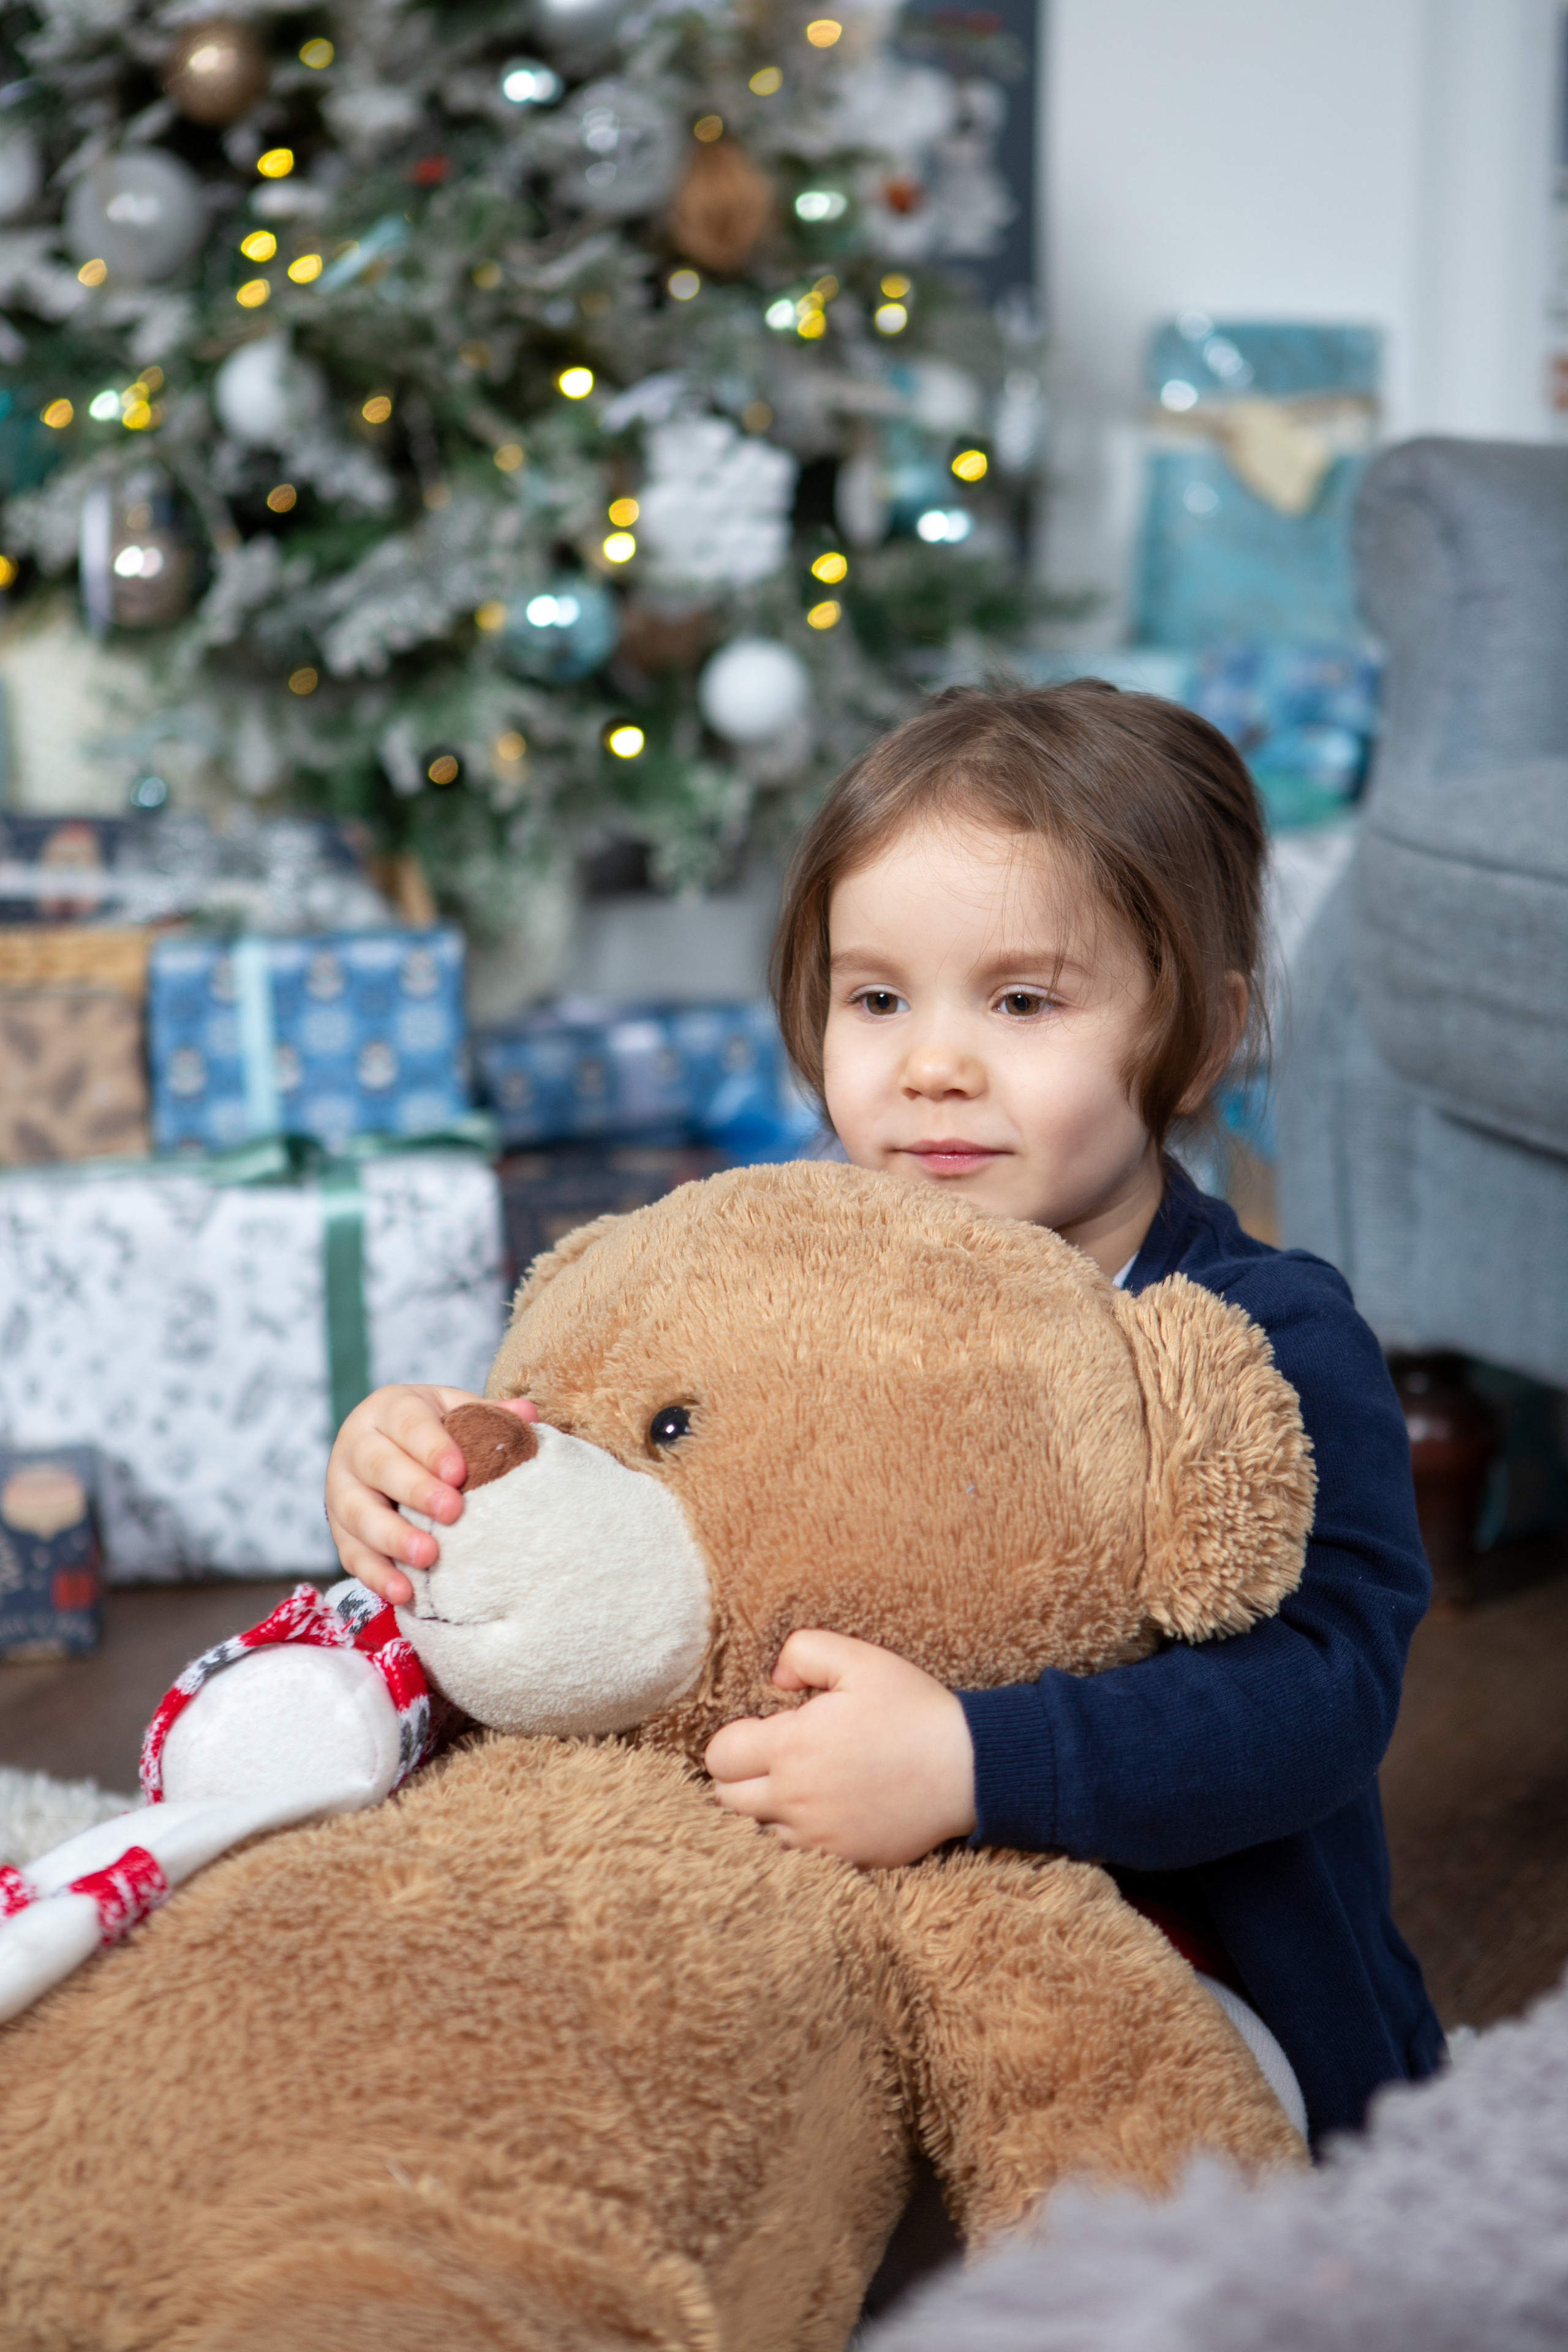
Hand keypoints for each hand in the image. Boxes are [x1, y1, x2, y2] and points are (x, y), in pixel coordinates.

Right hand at [324, 1384, 538, 1605]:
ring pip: (358, 1513)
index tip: (459, 1472)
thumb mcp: (454, 1413)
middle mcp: (356, 1447)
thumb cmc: (429, 1432)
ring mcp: (341, 1491)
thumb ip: (487, 1415)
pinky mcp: (340, 1531)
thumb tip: (527, 1413)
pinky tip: (403, 1592)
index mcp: (389, 1410)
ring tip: (427, 1556)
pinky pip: (352, 1554)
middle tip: (451, 1512)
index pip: (408, 1424)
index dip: (432, 1448)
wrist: (381, 1449)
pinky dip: (376, 1575)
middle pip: (379, 1466)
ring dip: (392, 1537)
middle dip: (415, 1490)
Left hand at [704, 1631, 976, 1868]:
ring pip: (756, 1831)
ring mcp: (817, 1837)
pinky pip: (794, 1855)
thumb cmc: (913, 1709)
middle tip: (772, 1757)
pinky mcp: (842, 1860)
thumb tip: (775, 1680)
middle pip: (726, 1800)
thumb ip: (803, 1652)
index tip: (763, 1729)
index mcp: (791, 1747)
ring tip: (797, 1783)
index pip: (719, 1756)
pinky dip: (796, 1835)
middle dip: (738, 1776)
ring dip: (764, 1808)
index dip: (733, 1739)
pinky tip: (821, 1810)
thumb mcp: (860, 1659)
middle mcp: (794, 1799)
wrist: (969, 1768)